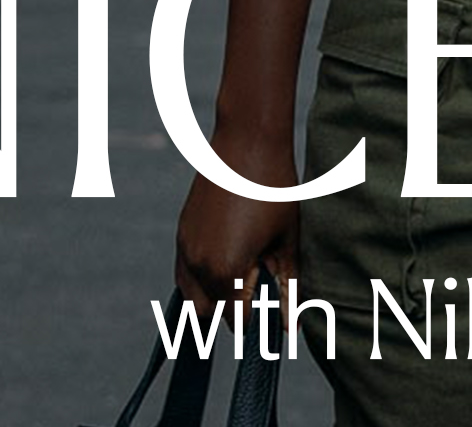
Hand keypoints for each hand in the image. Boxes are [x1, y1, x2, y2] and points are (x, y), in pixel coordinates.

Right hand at [174, 128, 302, 311]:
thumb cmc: (276, 192)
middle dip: (232, 312)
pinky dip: (200, 281)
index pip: (236, 320)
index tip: (272, 315)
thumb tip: (290, 326)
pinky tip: (226, 266)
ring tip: (244, 279)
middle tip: (260, 295)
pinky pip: (183, 275)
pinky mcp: (181, 236)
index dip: (257, 322)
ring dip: (213, 299)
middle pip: (208, 314)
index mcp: (225, 271)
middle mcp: (197, 266)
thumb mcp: (288, 242)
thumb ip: (288, 287)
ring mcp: (184, 250)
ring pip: (190, 298)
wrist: (247, 144)